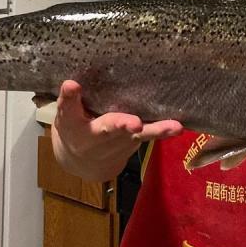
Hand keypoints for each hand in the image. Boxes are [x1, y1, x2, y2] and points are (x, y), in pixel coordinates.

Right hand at [50, 80, 182, 181]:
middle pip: (112, 130)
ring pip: (141, 135)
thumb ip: (69, 101)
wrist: (84, 163)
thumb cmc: (75, 130)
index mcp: (76, 127)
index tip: (72, 85)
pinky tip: (180, 126)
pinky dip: (165, 131)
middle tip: (135, 123)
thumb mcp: (66, 117)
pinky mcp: (137, 140)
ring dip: (158, 131)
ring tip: (175, 127)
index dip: (71, 100)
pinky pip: (151, 135)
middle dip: (123, 125)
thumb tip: (70, 82)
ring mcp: (122, 141)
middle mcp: (100, 138)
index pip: (70, 112)